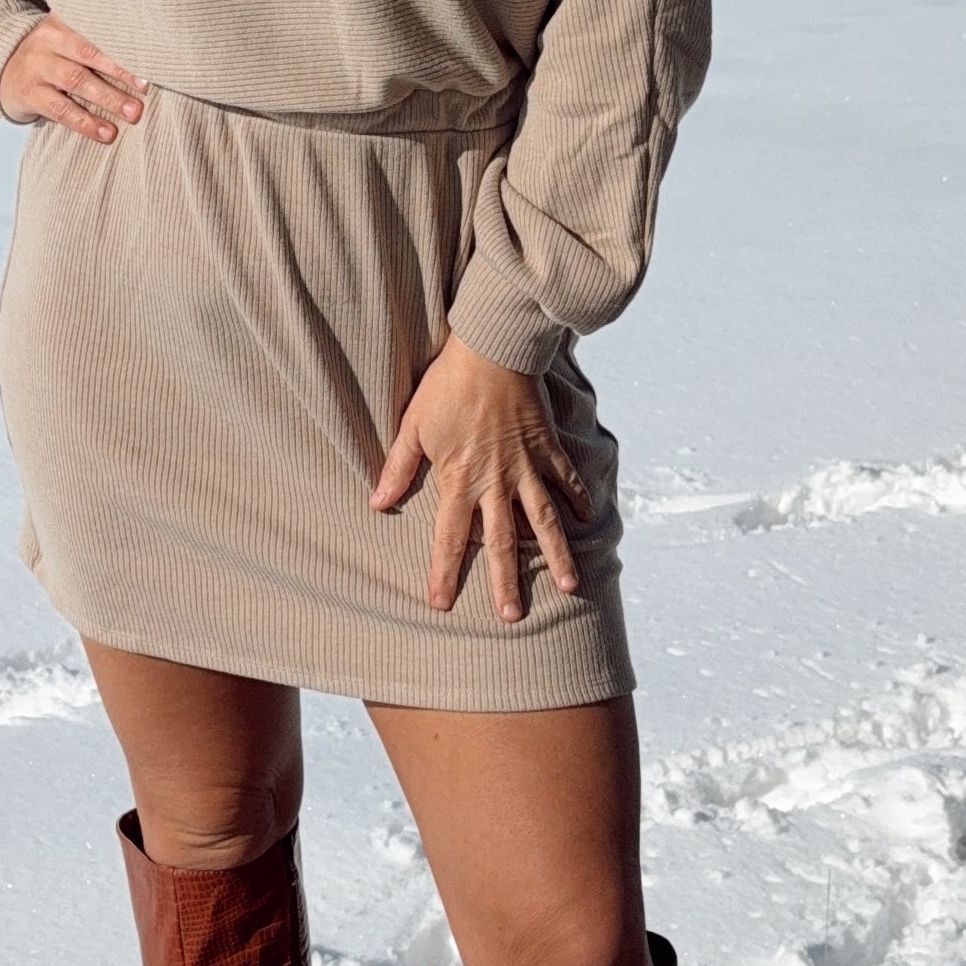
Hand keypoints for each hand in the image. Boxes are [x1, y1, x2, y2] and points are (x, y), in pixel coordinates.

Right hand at [0, 17, 144, 143]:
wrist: (3, 70)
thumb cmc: (54, 56)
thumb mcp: (69, 38)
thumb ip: (99, 40)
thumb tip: (152, 57)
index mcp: (64, 19)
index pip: (97, 26)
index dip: (123, 41)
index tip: (151, 55)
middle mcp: (49, 39)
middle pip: (89, 52)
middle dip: (120, 70)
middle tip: (146, 88)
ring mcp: (37, 66)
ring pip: (76, 80)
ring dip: (108, 98)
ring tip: (133, 113)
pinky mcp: (29, 94)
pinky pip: (61, 109)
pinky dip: (86, 123)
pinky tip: (107, 133)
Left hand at [372, 337, 588, 622]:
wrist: (492, 348)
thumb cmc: (446, 385)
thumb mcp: (414, 426)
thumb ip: (399, 468)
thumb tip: (378, 503)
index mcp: (459, 479)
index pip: (449, 537)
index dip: (444, 572)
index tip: (442, 603)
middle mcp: (496, 481)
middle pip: (500, 542)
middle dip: (505, 582)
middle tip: (512, 617)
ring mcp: (526, 467)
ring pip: (543, 521)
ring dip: (556, 555)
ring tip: (570, 587)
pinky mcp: (547, 447)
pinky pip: (567, 480)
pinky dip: (578, 499)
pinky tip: (588, 519)